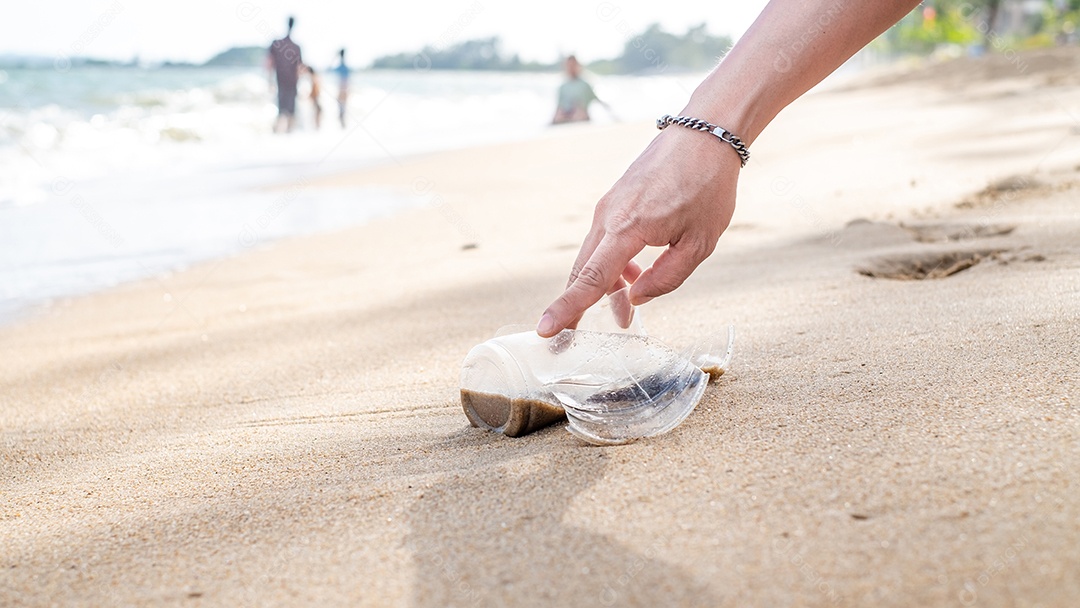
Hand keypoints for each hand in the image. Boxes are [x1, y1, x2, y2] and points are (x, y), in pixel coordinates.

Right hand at [536, 125, 740, 336]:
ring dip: (604, 288)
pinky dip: (612, 266)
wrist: (704, 135)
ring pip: (593, 258)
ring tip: (624, 314)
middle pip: (583, 272)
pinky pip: (604, 243)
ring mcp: (608, 207)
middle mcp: (608, 217)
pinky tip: (635, 277)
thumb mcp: (700, 243)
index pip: (592, 278)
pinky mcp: (614, 202)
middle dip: (576, 307)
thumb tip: (634, 298)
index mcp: (628, 227)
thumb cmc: (707, 187)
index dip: (568, 308)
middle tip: (569, 340)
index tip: (545, 330)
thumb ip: (667, 278)